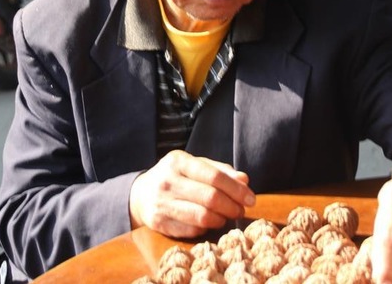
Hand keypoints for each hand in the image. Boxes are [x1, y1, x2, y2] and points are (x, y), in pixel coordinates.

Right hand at [129, 150, 255, 238]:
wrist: (140, 194)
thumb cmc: (175, 177)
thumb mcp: (193, 166)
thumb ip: (219, 171)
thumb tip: (244, 180)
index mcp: (178, 161)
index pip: (214, 176)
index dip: (236, 189)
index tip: (251, 198)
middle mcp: (167, 181)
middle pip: (210, 198)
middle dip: (232, 206)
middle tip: (241, 210)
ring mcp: (161, 203)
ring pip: (202, 217)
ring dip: (221, 219)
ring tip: (227, 216)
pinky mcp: (159, 223)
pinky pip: (192, 231)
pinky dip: (206, 228)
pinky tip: (208, 222)